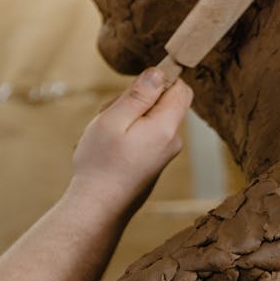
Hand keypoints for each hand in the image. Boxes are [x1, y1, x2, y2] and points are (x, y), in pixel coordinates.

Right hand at [70, 68, 192, 211]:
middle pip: (162, 103)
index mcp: (165, 127)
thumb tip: (159, 73)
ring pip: (149, 119)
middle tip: (108, 115)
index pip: (181, 89)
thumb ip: (138, 95)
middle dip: (135, 101)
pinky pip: (144, 136)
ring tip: (104, 135)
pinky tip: (108, 149)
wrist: (98, 207)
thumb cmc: (101, 163)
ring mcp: (164, 154)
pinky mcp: (153, 163)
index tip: (133, 87)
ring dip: (126, 118)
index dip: (161, 79)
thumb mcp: (113, 120)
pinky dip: (125, 134)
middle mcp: (171, 140)